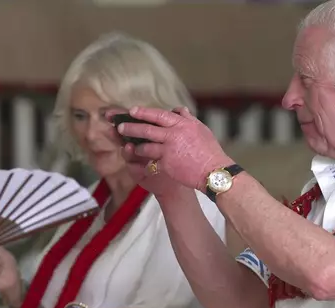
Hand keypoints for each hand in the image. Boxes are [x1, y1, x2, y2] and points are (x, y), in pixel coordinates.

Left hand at [118, 106, 234, 192]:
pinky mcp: (166, 163)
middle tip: (121, 127)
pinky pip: (150, 162)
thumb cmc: (210, 152)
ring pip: (145, 146)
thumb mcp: (201, 129)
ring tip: (129, 147)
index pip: (159, 115)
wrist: (214, 172)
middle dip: (132, 127)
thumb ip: (188, 119)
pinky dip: (144, 162)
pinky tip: (140, 163)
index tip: (133, 111)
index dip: (144, 112)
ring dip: (135, 147)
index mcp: (183, 124)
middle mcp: (174, 134)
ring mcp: (169, 149)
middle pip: (147, 128)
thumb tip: (179, 109)